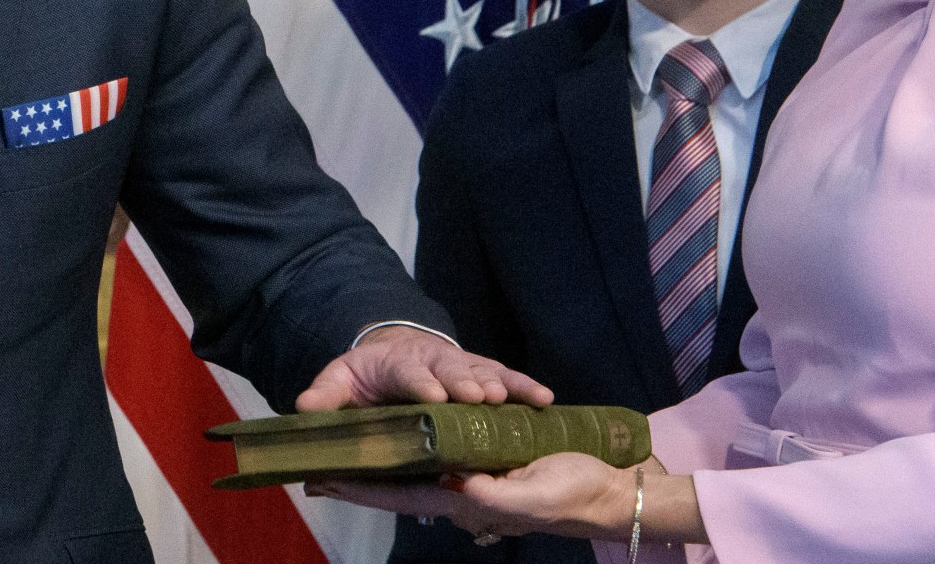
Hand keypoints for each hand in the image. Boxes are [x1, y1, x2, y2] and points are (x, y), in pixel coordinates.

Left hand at [294, 326, 554, 410]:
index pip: (409, 374)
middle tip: (477, 397)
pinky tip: (544, 399)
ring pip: (482, 372)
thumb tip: (303, 406)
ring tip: (509, 398)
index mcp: (397, 364)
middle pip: (451, 370)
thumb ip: (326, 394)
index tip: (433, 397)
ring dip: (497, 384)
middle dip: (464, 382)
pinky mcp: (483, 373)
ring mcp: (461, 366)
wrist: (395, 351)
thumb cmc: (368, 375)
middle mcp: (433, 362)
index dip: (420, 384)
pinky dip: (525, 387)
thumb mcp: (342, 380)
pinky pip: (507, 378)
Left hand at [306, 453, 641, 541]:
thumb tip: (459, 482)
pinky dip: (424, 443)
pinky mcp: (494, 463)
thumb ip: (495, 494)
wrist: (612, 492)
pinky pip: (451, 451)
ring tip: (356, 439)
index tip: (322, 479)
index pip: (402, 496)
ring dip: (389, 455)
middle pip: (402, 482)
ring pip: (422, 464)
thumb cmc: (575, 494)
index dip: (361, 490)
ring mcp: (478, 479)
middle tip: (323, 456)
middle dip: (364, 472)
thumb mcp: (535, 494)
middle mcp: (464, 492)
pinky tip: (409, 433)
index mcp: (467, 501)